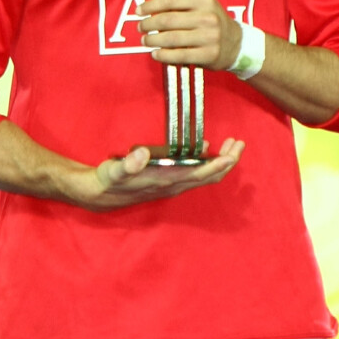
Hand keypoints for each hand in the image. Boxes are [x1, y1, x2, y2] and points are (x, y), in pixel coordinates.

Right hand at [71, 138, 245, 211]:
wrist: (100, 195)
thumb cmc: (109, 180)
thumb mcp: (115, 170)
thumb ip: (129, 163)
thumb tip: (141, 154)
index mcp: (168, 181)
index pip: (202, 174)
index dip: (220, 164)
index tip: (233, 152)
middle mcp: (176, 185)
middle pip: (211, 176)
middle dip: (228, 160)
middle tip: (239, 142)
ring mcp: (174, 184)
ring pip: (205, 175)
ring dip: (220, 160)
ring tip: (231, 143)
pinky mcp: (169, 180)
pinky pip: (195, 172)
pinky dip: (206, 161)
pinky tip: (207, 147)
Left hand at [138, 0, 243, 70]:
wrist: (237, 44)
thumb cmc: (211, 21)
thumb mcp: (198, 2)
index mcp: (204, 0)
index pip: (170, 0)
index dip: (150, 5)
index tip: (139, 11)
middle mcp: (208, 17)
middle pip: (168, 20)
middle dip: (149, 24)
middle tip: (140, 28)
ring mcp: (210, 37)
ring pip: (171, 39)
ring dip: (153, 40)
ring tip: (146, 40)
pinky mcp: (209, 55)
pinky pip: (180, 55)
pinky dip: (164, 56)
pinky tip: (156, 54)